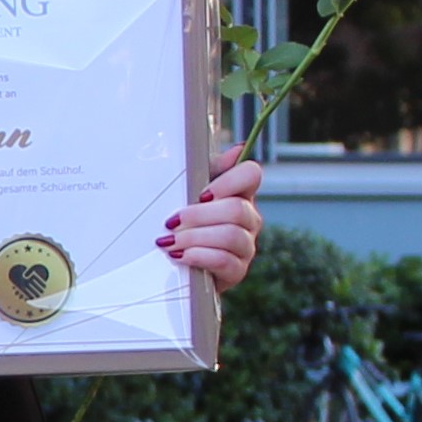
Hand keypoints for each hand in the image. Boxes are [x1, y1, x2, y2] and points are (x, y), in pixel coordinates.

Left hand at [161, 146, 264, 289]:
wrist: (176, 265)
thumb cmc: (184, 224)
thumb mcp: (189, 194)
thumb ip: (207, 171)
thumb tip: (238, 150)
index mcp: (239, 194)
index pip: (251, 174)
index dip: (228, 182)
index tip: (201, 194)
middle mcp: (249, 219)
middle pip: (236, 210)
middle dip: (198, 216)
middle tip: (172, 222)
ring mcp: (246, 246)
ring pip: (231, 236)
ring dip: (194, 238)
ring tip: (170, 242)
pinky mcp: (237, 272)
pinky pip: (224, 261)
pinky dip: (198, 256)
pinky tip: (180, 256)